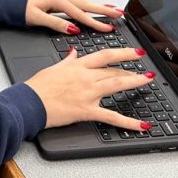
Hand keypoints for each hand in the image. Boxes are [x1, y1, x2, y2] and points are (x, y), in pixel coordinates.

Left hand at [25, 0, 122, 33]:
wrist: (6, 4)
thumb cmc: (18, 10)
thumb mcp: (36, 18)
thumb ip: (55, 24)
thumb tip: (72, 28)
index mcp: (56, 0)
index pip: (79, 14)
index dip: (94, 22)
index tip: (107, 27)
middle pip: (85, 4)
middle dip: (103, 10)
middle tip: (119, 14)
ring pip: (82, 3)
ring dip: (97, 7)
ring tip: (112, 10)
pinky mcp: (56, 0)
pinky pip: (76, 3)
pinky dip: (86, 6)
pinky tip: (91, 9)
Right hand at [25, 48, 153, 128]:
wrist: (29, 102)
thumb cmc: (37, 87)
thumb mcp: (53, 68)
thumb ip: (67, 61)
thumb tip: (73, 53)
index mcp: (77, 66)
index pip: (105, 55)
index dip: (123, 52)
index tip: (135, 52)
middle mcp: (85, 77)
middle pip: (114, 69)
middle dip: (132, 68)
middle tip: (146, 69)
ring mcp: (88, 93)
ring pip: (117, 84)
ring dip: (135, 81)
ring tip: (148, 80)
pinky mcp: (87, 110)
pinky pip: (112, 116)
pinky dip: (129, 122)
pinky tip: (142, 125)